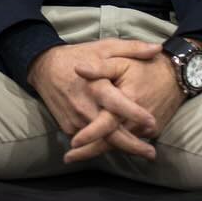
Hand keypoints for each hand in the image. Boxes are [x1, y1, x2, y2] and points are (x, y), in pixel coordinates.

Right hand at [26, 39, 162, 161]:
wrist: (44, 67)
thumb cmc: (78, 56)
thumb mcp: (105, 47)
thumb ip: (132, 49)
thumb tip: (158, 48)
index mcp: (96, 86)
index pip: (117, 104)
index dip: (134, 114)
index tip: (152, 122)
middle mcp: (85, 106)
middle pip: (110, 133)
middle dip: (132, 146)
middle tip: (151, 153)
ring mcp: (75, 119)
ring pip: (100, 139)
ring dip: (120, 146)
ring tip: (140, 150)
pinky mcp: (68, 126)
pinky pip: (89, 138)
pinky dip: (103, 140)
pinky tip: (117, 141)